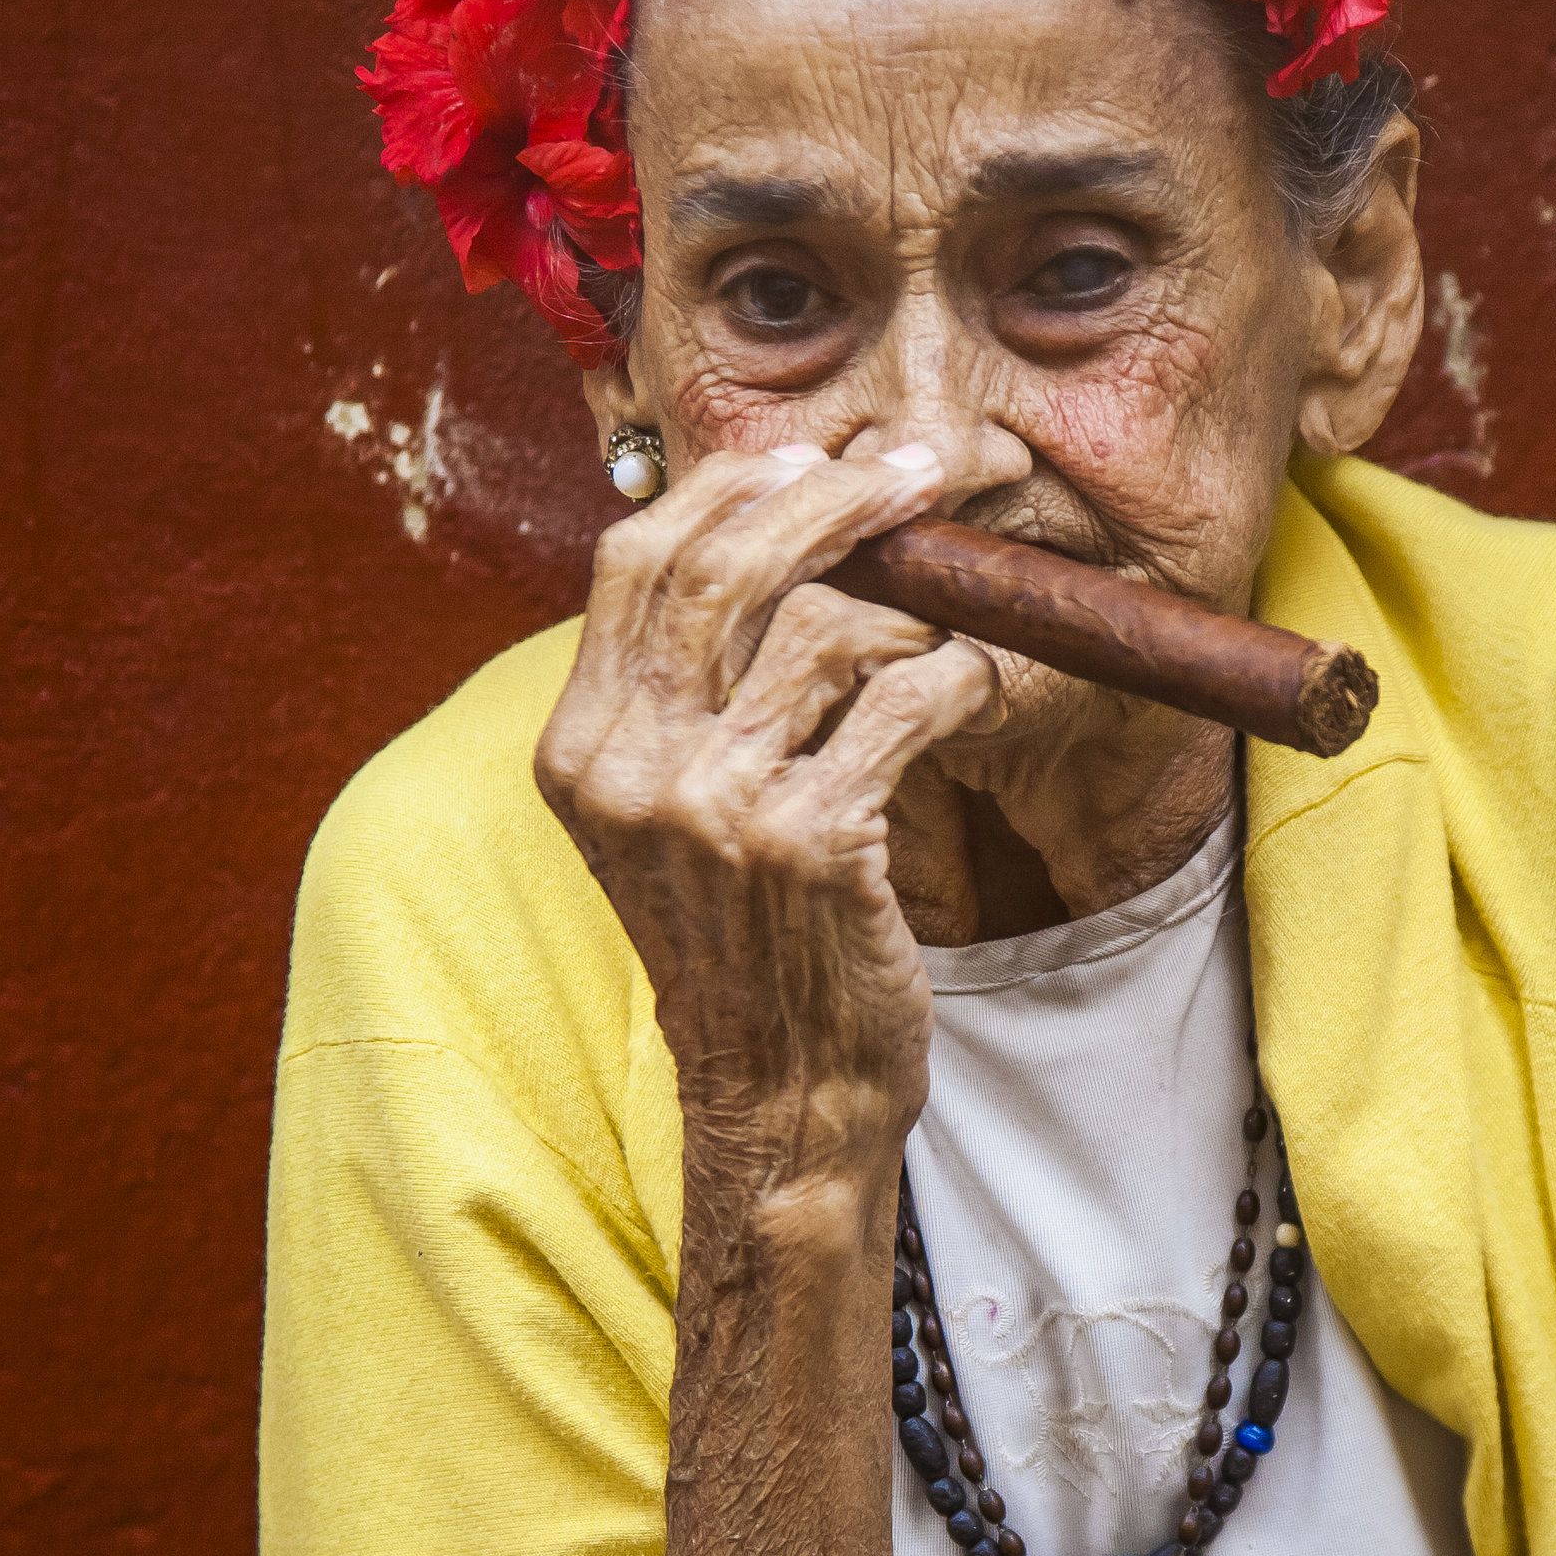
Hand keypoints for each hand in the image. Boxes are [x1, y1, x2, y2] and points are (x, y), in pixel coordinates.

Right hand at [536, 438, 1001, 1183]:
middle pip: (728, 562)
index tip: (813, 459)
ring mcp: (715, 806)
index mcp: (582, 748)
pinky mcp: (810, 843)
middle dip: (837, 497)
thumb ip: (685, 696)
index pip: (636, 557)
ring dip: (913, 605)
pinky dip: (958, 679)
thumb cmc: (749, 948)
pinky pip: (904, 701)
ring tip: (949, 625)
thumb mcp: (672, 820)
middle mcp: (630, 768)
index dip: (732, 487)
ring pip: (828, 622)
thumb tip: (757, 536)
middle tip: (919, 474)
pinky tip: (974, 691)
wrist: (781, 1097)